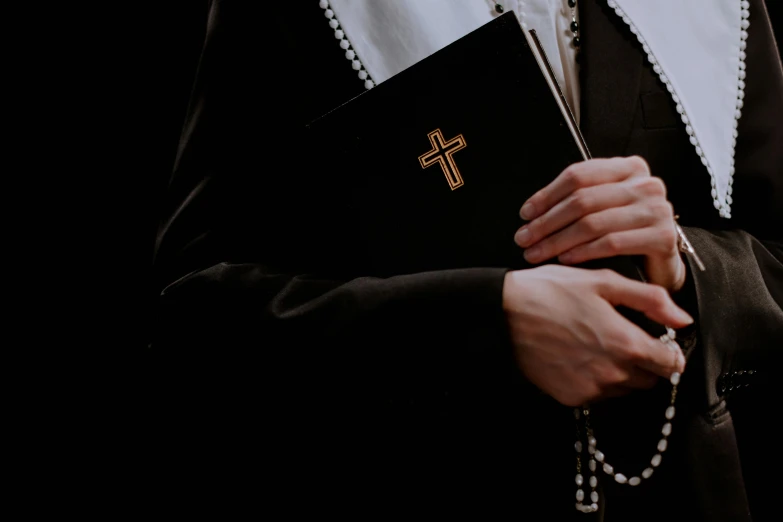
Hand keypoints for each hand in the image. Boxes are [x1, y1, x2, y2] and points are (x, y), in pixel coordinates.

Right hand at [502, 265, 691, 406]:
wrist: (503, 313)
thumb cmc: (552, 291)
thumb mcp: (604, 281)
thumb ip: (650, 300)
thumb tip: (683, 320)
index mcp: (628, 344)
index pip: (672, 365)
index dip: (668, 351)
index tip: (655, 340)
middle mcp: (613, 373)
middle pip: (649, 380)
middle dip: (644, 362)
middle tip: (620, 338)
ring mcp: (591, 389)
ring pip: (623, 389)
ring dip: (619, 372)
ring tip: (594, 344)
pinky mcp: (570, 398)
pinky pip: (596, 395)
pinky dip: (593, 380)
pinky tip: (576, 356)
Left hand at [514, 157, 686, 291]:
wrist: (660, 261)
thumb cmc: (625, 231)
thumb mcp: (602, 206)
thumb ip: (577, 199)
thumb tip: (531, 212)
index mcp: (628, 168)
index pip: (578, 175)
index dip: (547, 195)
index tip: (526, 214)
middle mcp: (645, 184)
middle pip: (583, 200)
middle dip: (547, 222)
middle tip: (524, 238)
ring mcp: (657, 209)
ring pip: (594, 223)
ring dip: (558, 240)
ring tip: (537, 252)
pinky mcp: (662, 236)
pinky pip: (612, 243)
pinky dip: (584, 252)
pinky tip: (565, 258)